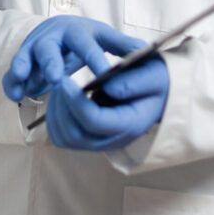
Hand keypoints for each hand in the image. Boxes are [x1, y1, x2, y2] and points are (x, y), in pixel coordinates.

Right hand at [2, 15, 144, 101]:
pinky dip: (12, 82)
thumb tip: (146, 50)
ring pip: (25, 56)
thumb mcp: (102, 37)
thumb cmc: (83, 38)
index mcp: (74, 31)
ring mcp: (33, 50)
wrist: (55, 31)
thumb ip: (121, 45)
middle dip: (51, 61)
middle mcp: (51, 38)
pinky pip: (13, 72)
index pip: (84, 42)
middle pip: (49, 46)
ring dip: (24, 67)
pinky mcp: (21, 63)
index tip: (103, 72)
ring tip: (24, 79)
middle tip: (56, 77)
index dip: (93, 57)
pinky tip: (15, 95)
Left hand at [45, 54, 168, 150]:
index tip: (65, 80)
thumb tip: (107, 86)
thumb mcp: (154, 74)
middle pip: (75, 134)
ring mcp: (100, 141)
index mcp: (130, 123)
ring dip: (55, 112)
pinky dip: (55, 118)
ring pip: (65, 138)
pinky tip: (61, 97)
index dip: (75, 101)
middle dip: (62, 107)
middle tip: (60, 80)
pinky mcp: (90, 137)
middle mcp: (113, 139)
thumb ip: (134, 81)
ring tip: (60, 86)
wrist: (158, 90)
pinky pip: (63, 136)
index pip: (94, 121)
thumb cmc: (156, 79)